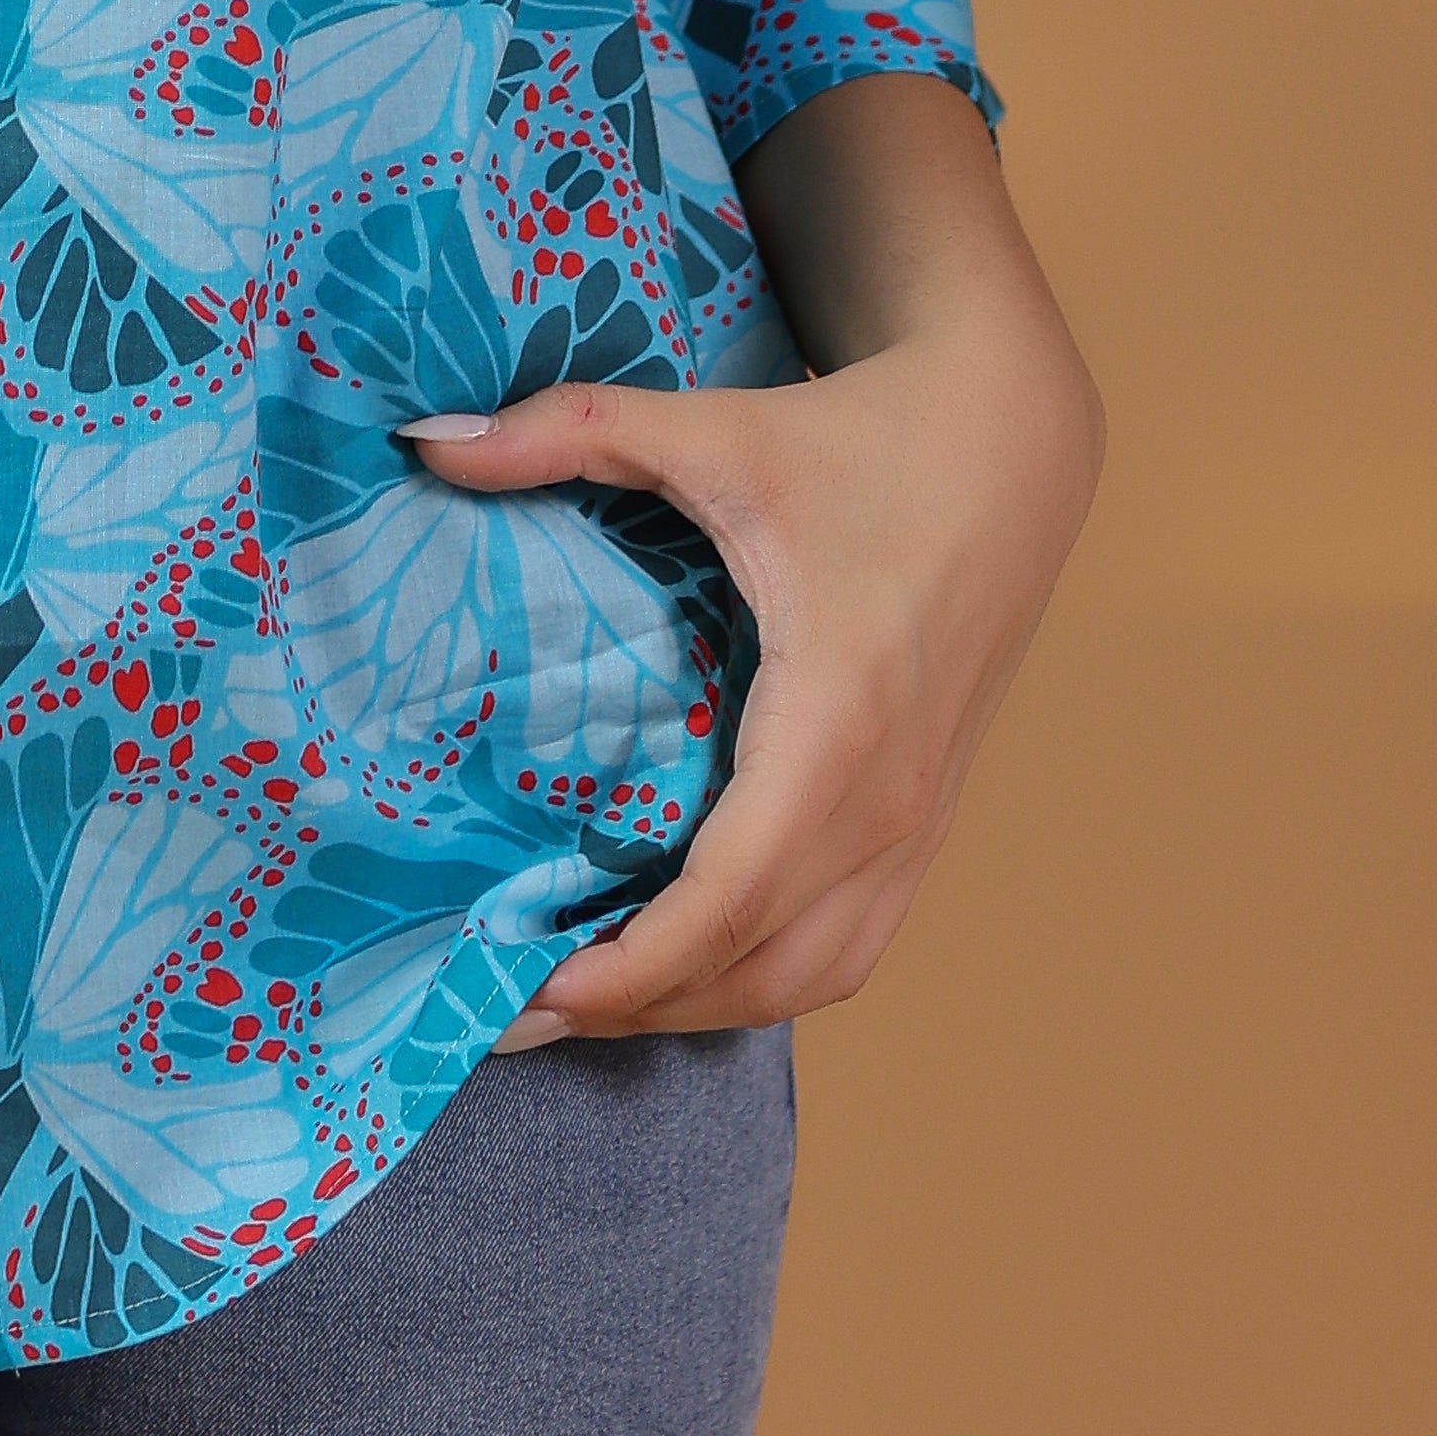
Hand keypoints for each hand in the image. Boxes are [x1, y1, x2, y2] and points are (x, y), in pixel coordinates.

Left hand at [405, 77, 1100, 1038]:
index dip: (634, 964)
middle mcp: (888, 797)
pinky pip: (847, 948)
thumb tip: (425, 440)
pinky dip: (761, 978)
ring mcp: (920, 824)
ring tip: (584, 1000)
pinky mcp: (928, 825)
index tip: (532, 984)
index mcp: (839, 716)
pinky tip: (682, 963)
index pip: (733, 893)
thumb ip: (572, 431)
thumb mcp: (715, 428)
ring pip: (811, 978)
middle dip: (636, 1006)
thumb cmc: (861, 443)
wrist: (1011, 447)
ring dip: (699, 1005)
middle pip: (759, 965)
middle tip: (512, 1007)